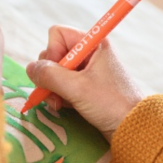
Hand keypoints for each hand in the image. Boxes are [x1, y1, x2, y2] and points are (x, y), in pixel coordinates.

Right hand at [26, 25, 142, 140]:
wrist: (133, 128)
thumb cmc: (110, 104)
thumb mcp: (77, 88)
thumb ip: (50, 76)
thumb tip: (30, 68)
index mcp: (92, 44)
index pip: (57, 35)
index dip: (51, 53)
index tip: (58, 72)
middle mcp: (88, 53)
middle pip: (53, 55)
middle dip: (49, 75)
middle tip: (54, 92)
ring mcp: (86, 71)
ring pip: (55, 73)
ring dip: (52, 89)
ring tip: (58, 104)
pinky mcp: (85, 87)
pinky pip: (62, 86)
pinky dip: (58, 96)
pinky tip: (62, 107)